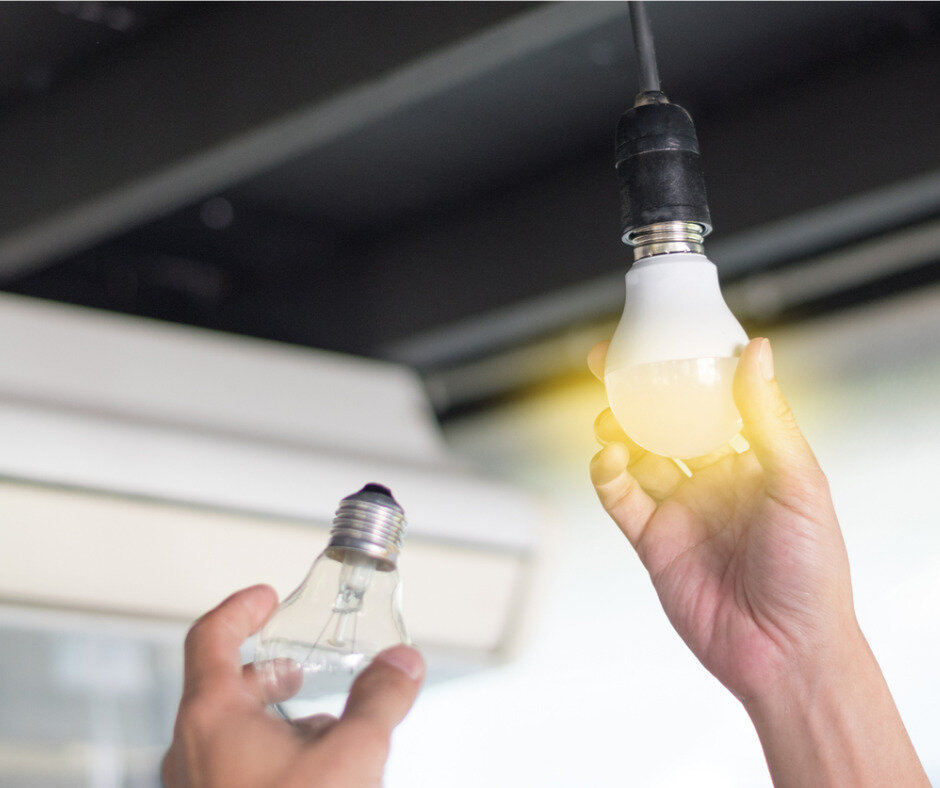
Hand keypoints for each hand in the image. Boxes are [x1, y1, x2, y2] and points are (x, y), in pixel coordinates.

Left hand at [162, 585, 423, 787]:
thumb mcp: (352, 754)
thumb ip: (380, 699)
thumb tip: (402, 663)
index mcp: (212, 717)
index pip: (210, 637)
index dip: (240, 608)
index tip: (267, 596)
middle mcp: (192, 748)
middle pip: (223, 686)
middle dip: (269, 670)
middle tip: (299, 664)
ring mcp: (197, 786)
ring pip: (229, 730)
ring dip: (274, 715)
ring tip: (320, 723)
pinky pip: (233, 767)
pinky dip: (270, 752)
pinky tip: (314, 772)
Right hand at [589, 337, 927, 785]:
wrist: (786, 652)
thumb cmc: (812, 574)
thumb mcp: (799, 483)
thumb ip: (767, 417)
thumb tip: (757, 353)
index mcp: (752, 461)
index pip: (711, 402)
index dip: (682, 370)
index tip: (659, 340)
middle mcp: (713, 481)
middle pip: (663, 423)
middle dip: (635, 393)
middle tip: (609, 365)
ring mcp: (680, 509)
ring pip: (635, 455)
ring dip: (616, 430)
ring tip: (608, 417)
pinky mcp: (652, 541)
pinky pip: (620, 498)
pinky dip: (606, 474)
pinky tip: (608, 460)